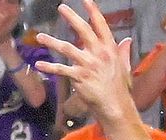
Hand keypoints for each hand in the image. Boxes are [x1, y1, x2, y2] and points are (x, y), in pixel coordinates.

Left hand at [36, 0, 139, 127]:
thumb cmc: (119, 87)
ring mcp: (88, 64)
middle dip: (72, 17)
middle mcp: (99, 53)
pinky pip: (61, 70)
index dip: (93, 11)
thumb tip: (127, 40)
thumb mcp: (124, 66)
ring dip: (52, 42)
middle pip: (84, 30)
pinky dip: (49, 67)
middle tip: (61, 7)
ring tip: (40, 36)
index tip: (86, 0)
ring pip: (67, 48)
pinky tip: (38, 64)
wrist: (116, 105)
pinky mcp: (79, 77)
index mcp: (110, 48)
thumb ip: (122, 52)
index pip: (101, 25)